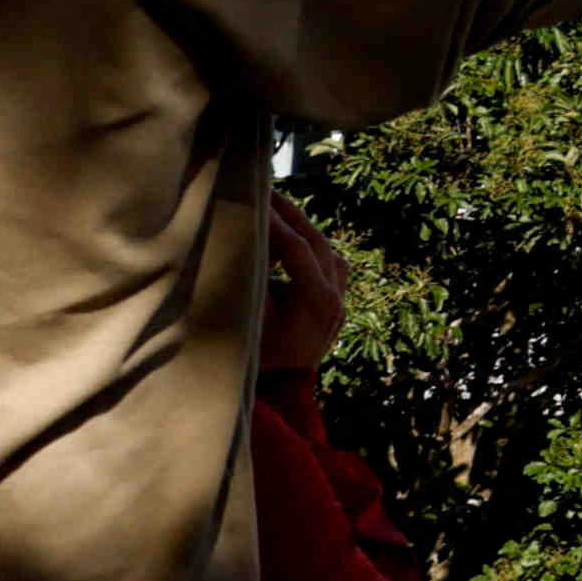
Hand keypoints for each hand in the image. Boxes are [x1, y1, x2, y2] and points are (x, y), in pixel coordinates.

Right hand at [263, 201, 351, 385]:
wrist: (280, 390)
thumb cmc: (257, 357)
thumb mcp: (249, 320)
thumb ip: (251, 282)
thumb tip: (240, 244)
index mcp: (318, 301)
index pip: (297, 249)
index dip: (274, 223)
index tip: (255, 200)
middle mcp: (336, 298)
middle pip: (317, 243)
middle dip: (290, 215)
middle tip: (266, 190)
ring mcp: (341, 300)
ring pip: (326, 250)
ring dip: (302, 229)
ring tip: (275, 208)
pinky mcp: (338, 302)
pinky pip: (329, 263)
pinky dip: (310, 247)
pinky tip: (290, 237)